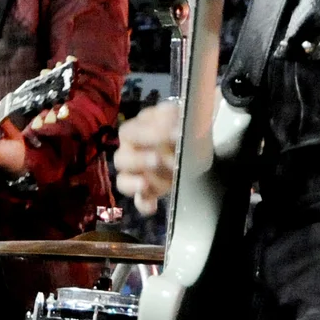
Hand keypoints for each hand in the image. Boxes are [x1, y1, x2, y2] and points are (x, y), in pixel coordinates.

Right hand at [114, 100, 182, 215]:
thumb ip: (172, 118)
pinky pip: (139, 201)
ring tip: (146, 183)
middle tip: (157, 160)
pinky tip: (153, 206)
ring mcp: (138, 174)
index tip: (171, 136)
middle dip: (138, 161)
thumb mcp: (179, 114)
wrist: (199, 138)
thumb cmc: (184, 123)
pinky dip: (144, 204)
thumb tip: (173, 130)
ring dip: (135, 183)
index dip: (146, 136)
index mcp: (135, 130)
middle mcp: (130, 152)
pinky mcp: (150, 191)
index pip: (128, 133)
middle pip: (121, 160)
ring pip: (123, 182)